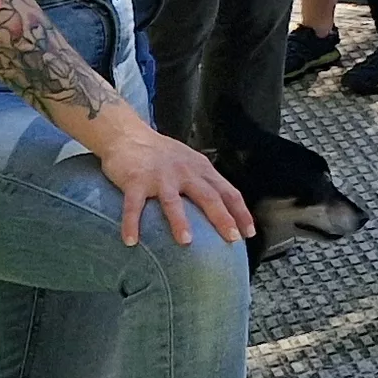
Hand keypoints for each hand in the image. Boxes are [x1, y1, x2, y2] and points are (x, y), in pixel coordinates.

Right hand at [98, 125, 254, 246]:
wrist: (128, 134)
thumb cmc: (161, 154)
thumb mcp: (191, 163)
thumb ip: (204, 182)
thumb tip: (223, 210)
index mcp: (201, 169)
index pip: (228, 192)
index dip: (240, 213)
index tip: (249, 233)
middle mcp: (184, 172)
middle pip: (208, 197)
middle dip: (222, 218)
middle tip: (232, 239)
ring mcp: (160, 177)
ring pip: (172, 201)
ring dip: (179, 222)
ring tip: (186, 242)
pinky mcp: (135, 181)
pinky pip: (133, 206)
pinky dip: (131, 224)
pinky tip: (131, 241)